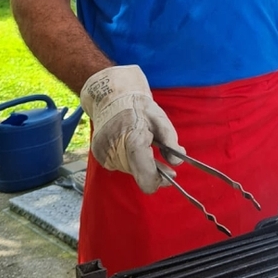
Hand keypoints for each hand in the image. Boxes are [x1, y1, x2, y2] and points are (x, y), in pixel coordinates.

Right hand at [80, 64, 184, 193]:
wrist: (111, 97)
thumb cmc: (138, 107)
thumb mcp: (160, 120)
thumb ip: (171, 142)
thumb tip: (177, 163)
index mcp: (132, 141)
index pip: (145, 177)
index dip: (159, 180)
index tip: (170, 176)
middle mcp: (115, 151)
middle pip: (139, 175)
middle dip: (153, 170)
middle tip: (164, 160)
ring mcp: (104, 154)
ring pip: (130, 172)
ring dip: (141, 165)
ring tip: (146, 146)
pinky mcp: (99, 155)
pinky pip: (120, 165)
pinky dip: (130, 161)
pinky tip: (133, 146)